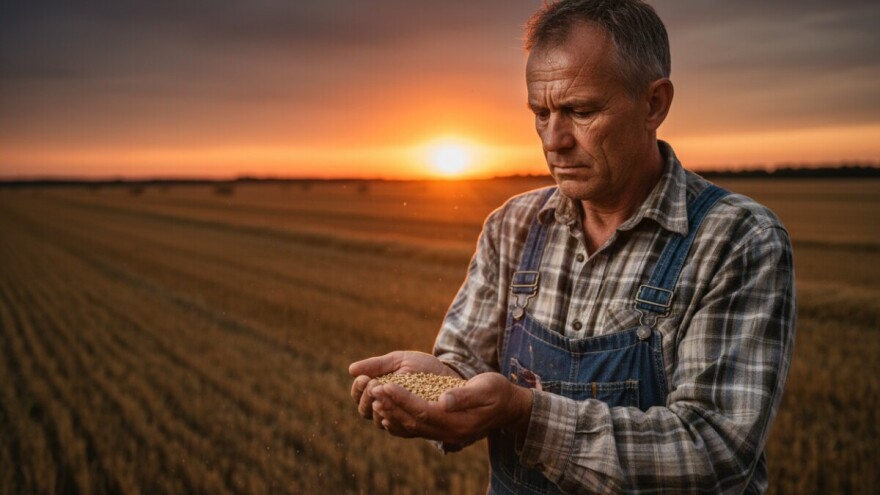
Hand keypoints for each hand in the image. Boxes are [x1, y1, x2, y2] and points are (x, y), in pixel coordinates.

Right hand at [348, 351, 458, 428]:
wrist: (452, 376)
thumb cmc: (424, 368)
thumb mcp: (400, 360)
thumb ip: (377, 365)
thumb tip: (351, 369)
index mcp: (378, 393)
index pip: (359, 396)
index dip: (358, 388)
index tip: (364, 378)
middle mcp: (385, 409)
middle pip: (365, 410)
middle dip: (366, 397)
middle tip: (373, 385)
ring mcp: (399, 420)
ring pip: (379, 421)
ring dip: (378, 408)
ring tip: (382, 395)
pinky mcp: (414, 428)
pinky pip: (399, 430)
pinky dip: (392, 422)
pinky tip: (391, 413)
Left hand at [370, 372, 532, 446]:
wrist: (509, 407)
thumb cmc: (498, 392)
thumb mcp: (485, 388)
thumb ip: (464, 395)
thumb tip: (443, 399)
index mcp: (458, 422)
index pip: (423, 412)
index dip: (402, 400)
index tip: (385, 385)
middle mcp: (449, 433)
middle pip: (413, 422)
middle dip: (391, 406)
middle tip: (372, 390)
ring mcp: (446, 434)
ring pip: (412, 427)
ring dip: (393, 413)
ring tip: (376, 398)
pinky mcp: (443, 430)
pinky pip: (417, 428)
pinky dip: (401, 419)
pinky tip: (389, 409)